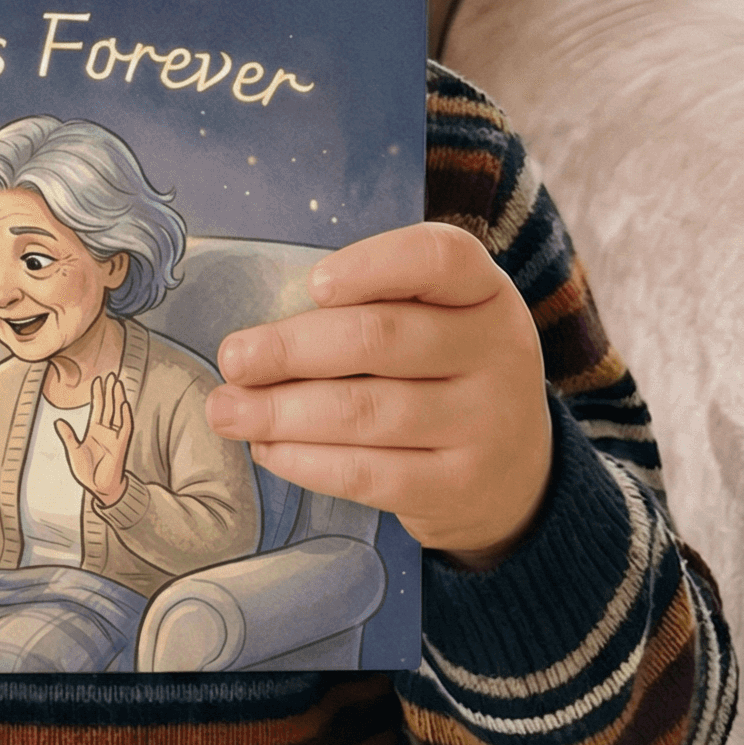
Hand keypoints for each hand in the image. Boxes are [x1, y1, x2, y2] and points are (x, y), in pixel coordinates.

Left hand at [54, 371, 132, 507]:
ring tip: (118, 383)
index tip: (98, 380)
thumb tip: (58, 421)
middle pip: (109, 406)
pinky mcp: (121, 445)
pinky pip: (125, 428)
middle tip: (111, 374)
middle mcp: (106, 431)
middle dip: (109, 391)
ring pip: (117, 413)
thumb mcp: (74, 451)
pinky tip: (124, 404)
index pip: (98, 408)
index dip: (98, 394)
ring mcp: (114, 437)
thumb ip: (67, 436)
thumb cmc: (87, 472)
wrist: (99, 488)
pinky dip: (125, 416)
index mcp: (94, 431)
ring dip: (118, 398)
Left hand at [205, 224, 551, 567]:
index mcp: (485, 292)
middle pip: (382, 338)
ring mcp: (484, 424)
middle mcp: (497, 351)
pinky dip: (307, 461)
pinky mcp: (458, 487)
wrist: (515, 474)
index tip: (313, 284)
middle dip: (293, 348)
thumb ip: (372, 308)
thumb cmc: (444, 375)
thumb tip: (259, 335)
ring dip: (282, 411)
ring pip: (366, 411)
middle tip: (234, 358)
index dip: (373, 264)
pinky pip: (369, 474)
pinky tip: (268, 449)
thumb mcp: (438, 322)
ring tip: (227, 410)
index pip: (439, 258)